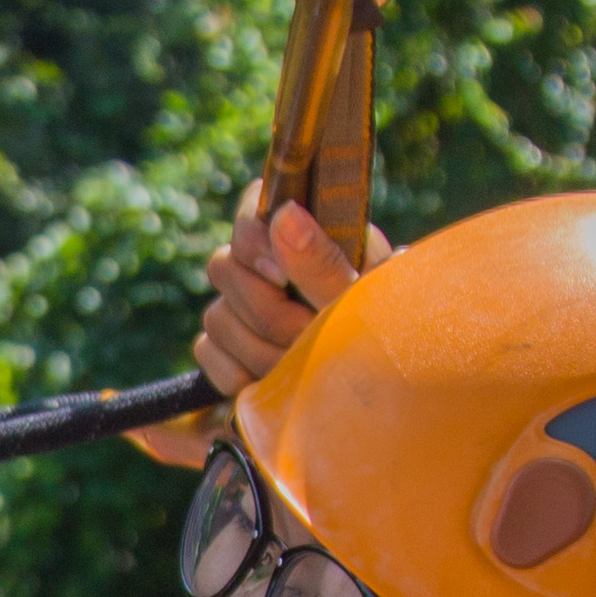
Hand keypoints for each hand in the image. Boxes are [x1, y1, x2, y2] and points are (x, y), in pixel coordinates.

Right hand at [196, 178, 389, 395]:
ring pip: (216, 316)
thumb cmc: (383, 328)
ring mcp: (241, 304)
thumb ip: (322, 261)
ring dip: (258, 348)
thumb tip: (286, 215)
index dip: (253, 242)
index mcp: (304, 230)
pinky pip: (208, 350)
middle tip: (306, 332)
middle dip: (267, 312)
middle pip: (223, 268)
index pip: (250, 212)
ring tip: (301, 365)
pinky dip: (236, 372)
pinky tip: (270, 384)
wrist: (387, 381)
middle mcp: (265, 261)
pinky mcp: (228, 345)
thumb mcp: (361, 298)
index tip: (280, 276)